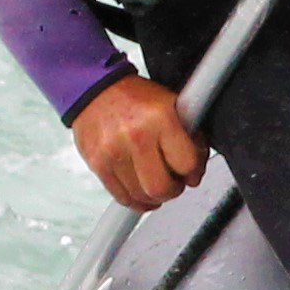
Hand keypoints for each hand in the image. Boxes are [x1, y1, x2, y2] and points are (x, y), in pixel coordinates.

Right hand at [70, 75, 205, 209]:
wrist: (95, 88)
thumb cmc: (137, 99)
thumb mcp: (174, 106)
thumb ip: (191, 137)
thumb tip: (195, 174)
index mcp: (161, 119)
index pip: (187, 164)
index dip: (194, 172)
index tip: (190, 172)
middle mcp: (136, 136)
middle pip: (162, 187)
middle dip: (173, 189)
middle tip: (174, 182)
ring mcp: (113, 151)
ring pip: (142, 195)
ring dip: (154, 196)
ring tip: (156, 182)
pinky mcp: (97, 162)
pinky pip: (121, 195)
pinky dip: (135, 200)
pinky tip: (142, 193)